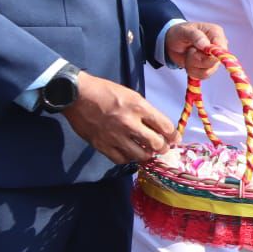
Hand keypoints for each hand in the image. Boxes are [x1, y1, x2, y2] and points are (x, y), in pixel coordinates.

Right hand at [62, 72, 178, 163]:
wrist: (77, 95)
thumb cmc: (106, 92)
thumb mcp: (132, 96)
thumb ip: (147, 112)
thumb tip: (160, 128)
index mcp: (139, 107)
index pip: (165, 127)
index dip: (173, 135)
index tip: (175, 138)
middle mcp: (129, 123)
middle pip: (156, 144)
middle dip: (163, 147)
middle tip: (163, 147)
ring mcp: (115, 136)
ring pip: (140, 156)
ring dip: (147, 155)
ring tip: (147, 151)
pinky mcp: (102, 145)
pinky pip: (121, 159)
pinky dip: (128, 158)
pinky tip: (130, 153)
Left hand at [164, 21, 227, 81]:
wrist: (171, 43)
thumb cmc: (180, 33)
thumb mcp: (184, 31)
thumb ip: (196, 36)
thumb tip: (206, 46)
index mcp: (216, 33)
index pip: (222, 48)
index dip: (214, 54)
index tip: (202, 51)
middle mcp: (217, 47)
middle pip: (215, 62)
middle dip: (198, 59)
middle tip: (190, 50)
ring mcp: (213, 59)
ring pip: (207, 71)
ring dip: (193, 65)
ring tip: (188, 54)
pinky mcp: (207, 68)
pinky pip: (202, 76)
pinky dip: (192, 71)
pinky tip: (188, 62)